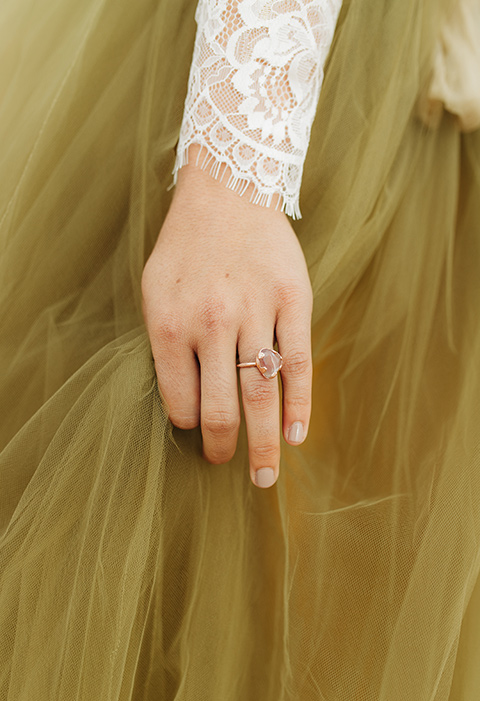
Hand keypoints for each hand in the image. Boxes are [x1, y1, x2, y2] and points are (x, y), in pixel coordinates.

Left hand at [141, 146, 312, 487]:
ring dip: (265, 445)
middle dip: (223, 449)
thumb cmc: (185, 247)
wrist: (228, 189)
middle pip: (222, 409)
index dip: (189, 424)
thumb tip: (185, 403)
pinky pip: (298, 363)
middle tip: (226, 466)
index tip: (197, 427)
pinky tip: (298, 434)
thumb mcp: (154, 290)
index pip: (180, 401)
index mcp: (169, 325)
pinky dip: (299, 405)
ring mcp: (255, 311)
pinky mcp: (292, 301)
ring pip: (261, 394)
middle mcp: (211, 323)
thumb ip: (165, 345)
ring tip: (266, 476)